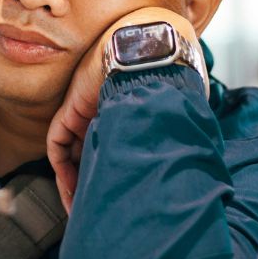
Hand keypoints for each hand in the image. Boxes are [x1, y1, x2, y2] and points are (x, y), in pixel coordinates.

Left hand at [46, 7, 200, 212]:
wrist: (154, 47)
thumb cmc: (176, 71)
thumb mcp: (180, 108)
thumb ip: (180, 129)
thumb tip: (200, 166)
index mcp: (129, 113)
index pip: (116, 147)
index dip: (116, 173)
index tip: (123, 199)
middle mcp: (104, 112)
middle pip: (91, 152)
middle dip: (94, 184)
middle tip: (100, 211)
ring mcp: (85, 110)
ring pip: (72, 154)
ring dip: (75, 184)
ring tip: (85, 211)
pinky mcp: (71, 111)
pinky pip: (57, 146)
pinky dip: (62, 172)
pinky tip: (72, 194)